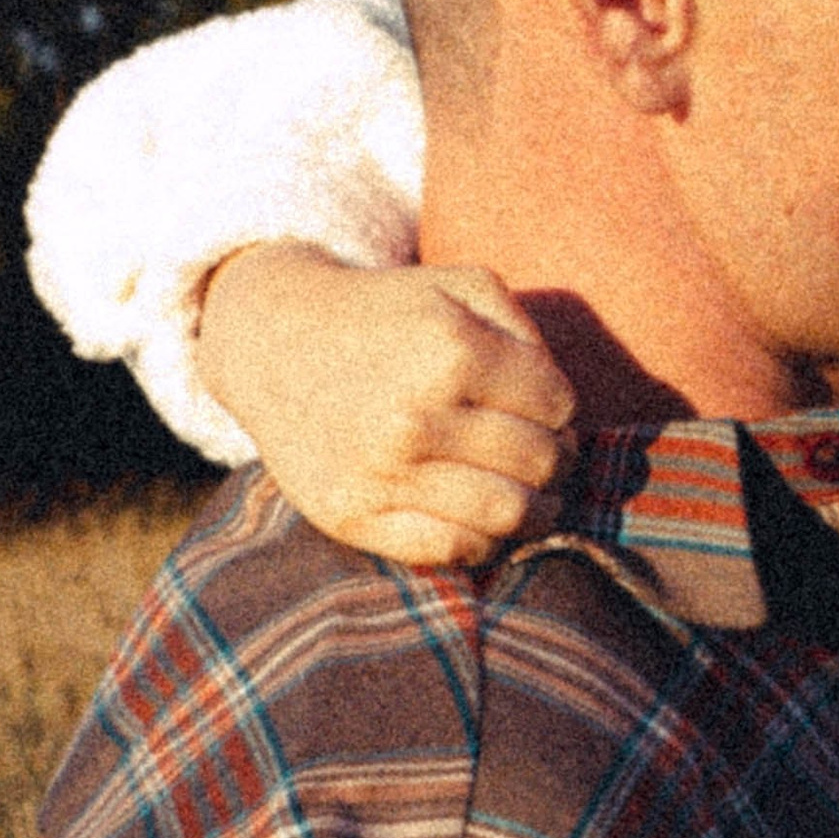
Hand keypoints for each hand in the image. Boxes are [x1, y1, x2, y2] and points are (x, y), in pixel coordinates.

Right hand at [199, 244, 576, 563]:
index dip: (559, 407)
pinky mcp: (353, 517)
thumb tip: (564, 408)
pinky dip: (482, 538)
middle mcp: (415, 417)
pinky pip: (453, 549)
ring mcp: (381, 473)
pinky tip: (477, 514)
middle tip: (537, 451)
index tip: (539, 407)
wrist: (274, 343)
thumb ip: (525, 332)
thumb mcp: (458, 287)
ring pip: (508, 513)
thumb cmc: (386, 314)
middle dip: (553, 457)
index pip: (556, 405)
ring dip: (534, 507)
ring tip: (525, 491)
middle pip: (541, 461)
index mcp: (451, 352)